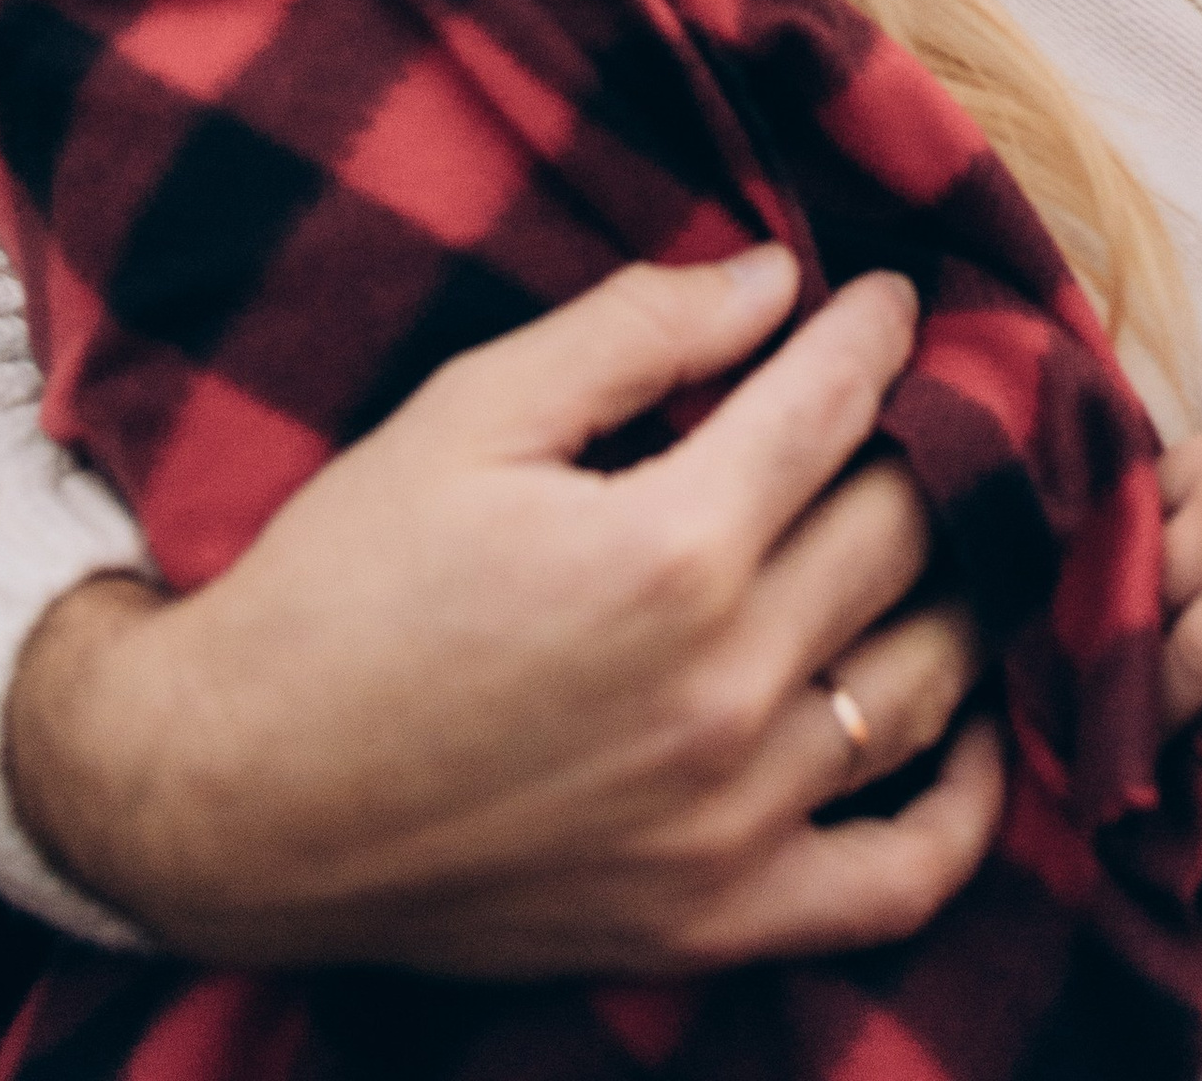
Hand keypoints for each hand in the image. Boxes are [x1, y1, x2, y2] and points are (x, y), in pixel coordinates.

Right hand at [6, 248, 1000, 977]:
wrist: (230, 798)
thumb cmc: (342, 586)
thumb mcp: (469, 412)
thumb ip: (636, 330)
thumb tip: (775, 281)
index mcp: (666, 549)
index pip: (836, 405)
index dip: (877, 331)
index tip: (894, 298)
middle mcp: (723, 691)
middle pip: (901, 529)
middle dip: (926, 438)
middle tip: (932, 394)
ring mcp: (729, 821)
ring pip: (925, 677)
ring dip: (958, 584)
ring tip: (949, 522)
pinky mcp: (713, 919)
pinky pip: (904, 874)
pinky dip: (970, 797)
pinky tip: (971, 716)